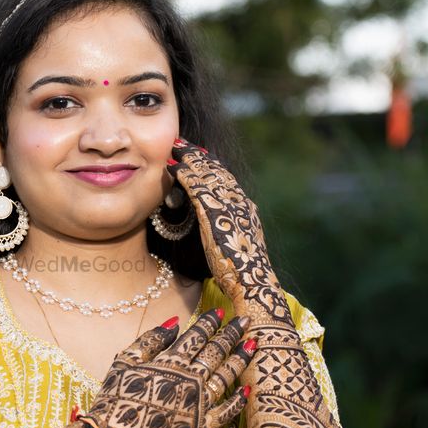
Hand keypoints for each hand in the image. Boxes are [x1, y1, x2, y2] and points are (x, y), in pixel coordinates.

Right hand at [84, 307, 255, 427]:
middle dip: (231, 334)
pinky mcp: (202, 427)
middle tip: (245, 320)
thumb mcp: (125, 362)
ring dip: (240, 359)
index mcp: (171, 362)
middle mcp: (190, 380)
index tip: (221, 311)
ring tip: (253, 345)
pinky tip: (247, 390)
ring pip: (226, 376)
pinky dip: (237, 401)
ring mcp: (199, 404)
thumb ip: (150, 340)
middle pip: (216, 352)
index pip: (196, 337)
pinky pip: (226, 413)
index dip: (209, 322)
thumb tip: (175, 322)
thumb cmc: (114, 398)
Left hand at [165, 138, 292, 331]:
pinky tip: (175, 168)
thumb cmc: (240, 274)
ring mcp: (230, 208)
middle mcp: (240, 204)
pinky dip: (187, 176)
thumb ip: (223, 230)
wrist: (252, 285)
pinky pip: (200, 191)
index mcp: (246, 210)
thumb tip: (212, 226)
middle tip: (181, 142)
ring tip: (175, 148)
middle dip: (199, 156)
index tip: (196, 154)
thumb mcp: (232, 245)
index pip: (226, 180)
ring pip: (209, 176)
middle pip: (218, 172)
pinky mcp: (217, 216)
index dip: (210, 165)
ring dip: (191, 160)